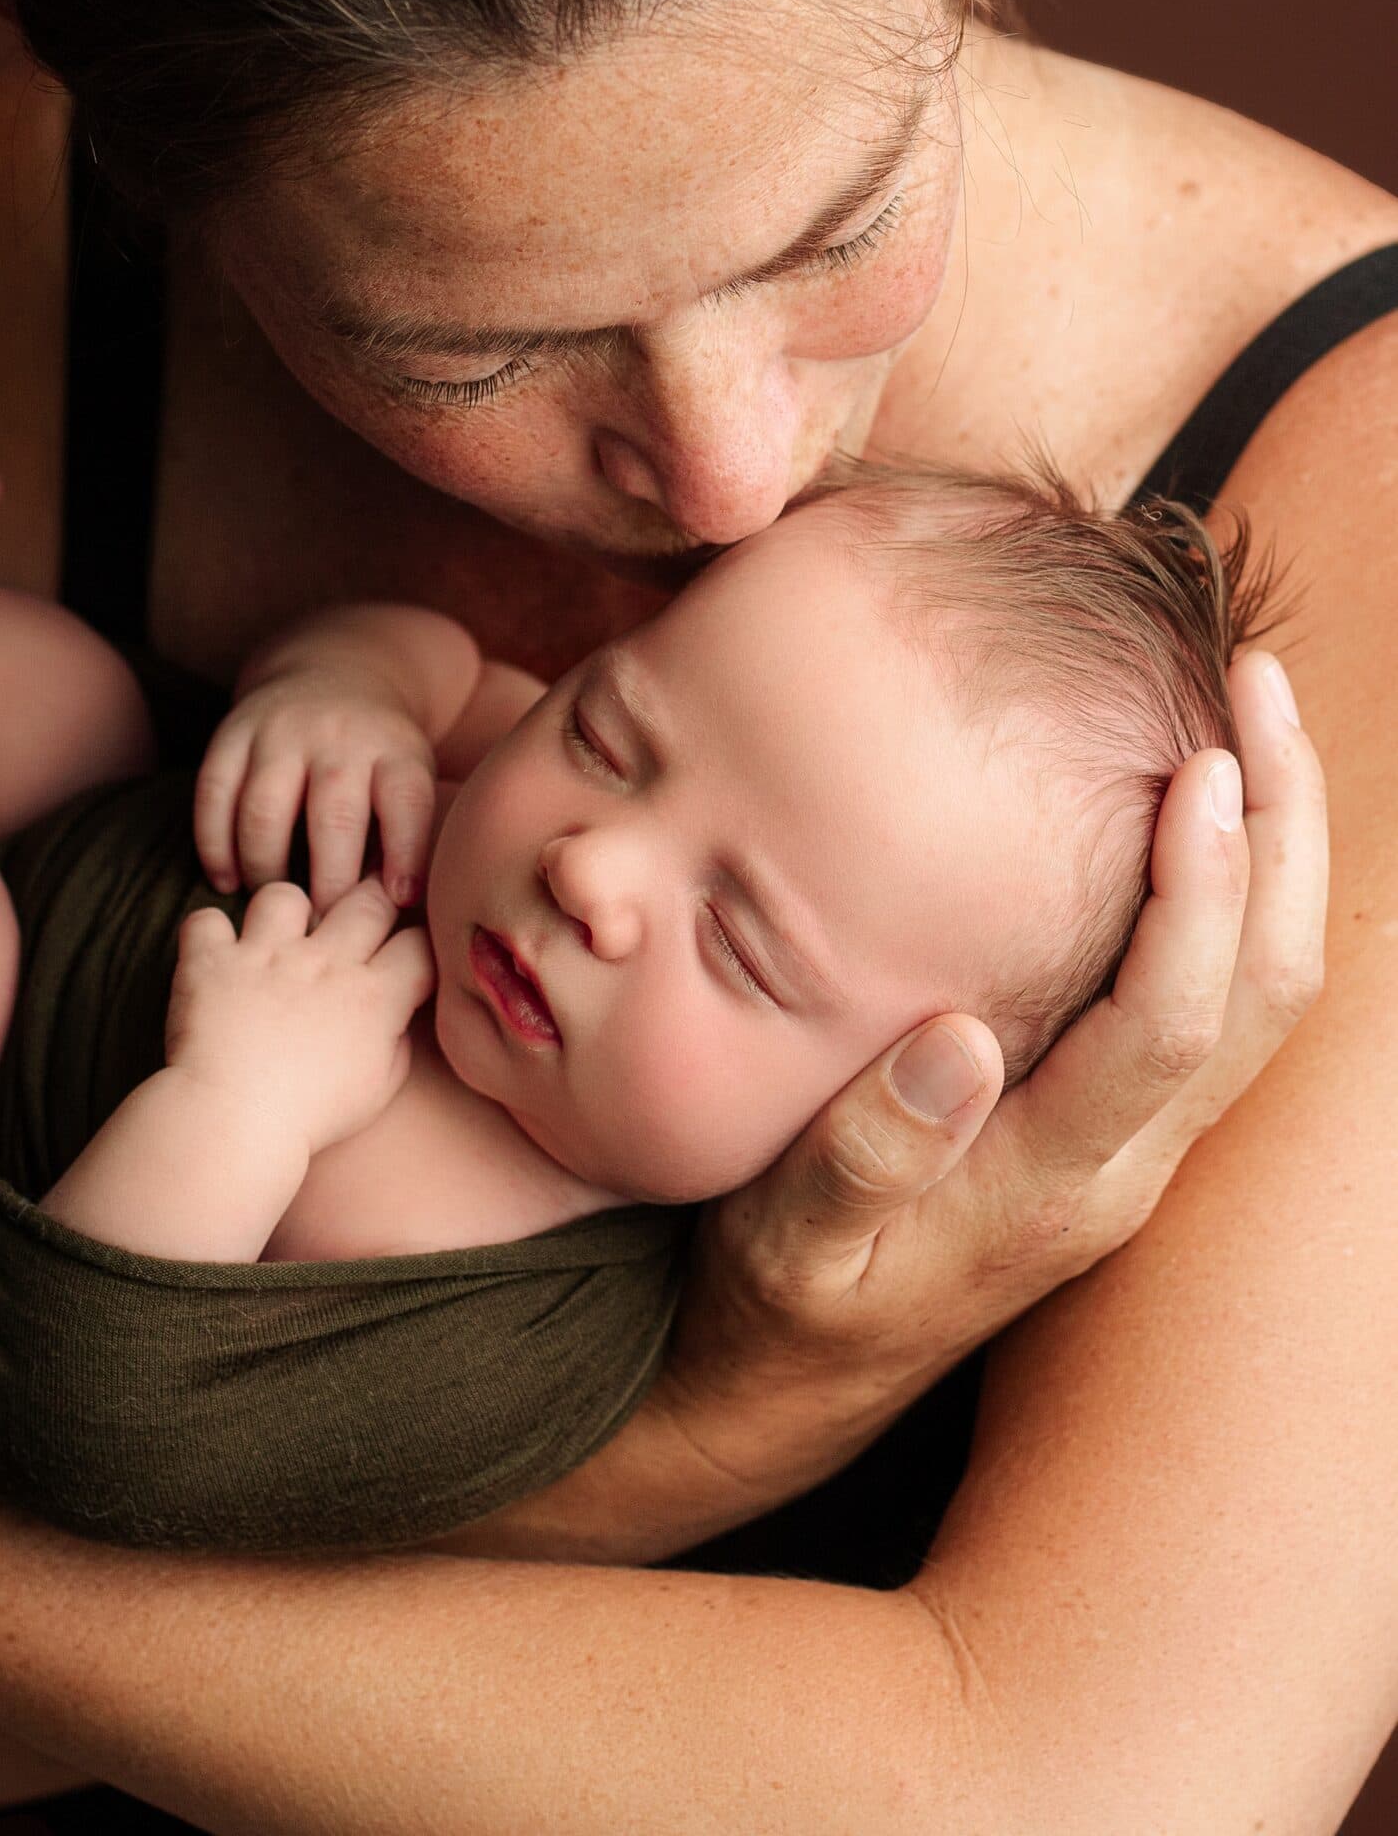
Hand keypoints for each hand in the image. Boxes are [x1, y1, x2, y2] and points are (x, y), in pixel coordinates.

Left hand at [168, 877, 435, 1157]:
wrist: (234, 1125)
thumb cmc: (309, 1119)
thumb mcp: (377, 1091)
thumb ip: (395, 1043)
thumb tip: (395, 1017)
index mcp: (372, 996)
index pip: (418, 943)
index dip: (418, 947)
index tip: (405, 961)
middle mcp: (324, 962)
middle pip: (367, 901)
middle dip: (370, 907)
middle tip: (354, 932)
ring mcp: (266, 956)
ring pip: (286, 895)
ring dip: (283, 915)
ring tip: (275, 942)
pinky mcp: (214, 962)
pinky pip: (207, 921)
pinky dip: (208, 936)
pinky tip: (214, 958)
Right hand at [194, 666, 439, 910]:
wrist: (335, 671)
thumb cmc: (380, 753)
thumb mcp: (412, 774)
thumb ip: (410, 833)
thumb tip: (403, 910)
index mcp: (393, 749)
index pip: (405, 803)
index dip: (405, 855)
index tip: (396, 902)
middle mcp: (338, 736)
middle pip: (333, 818)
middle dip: (327, 886)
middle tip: (323, 930)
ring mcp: (280, 731)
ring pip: (264, 812)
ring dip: (266, 871)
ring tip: (275, 906)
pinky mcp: (232, 732)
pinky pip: (213, 796)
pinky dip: (215, 847)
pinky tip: (227, 882)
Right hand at [660, 651, 1324, 1483]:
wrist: (799, 1382)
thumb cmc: (782, 1297)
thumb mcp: (790, 1237)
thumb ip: (869, 1150)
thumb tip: (961, 1039)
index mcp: (1053, 1182)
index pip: (1172, 1026)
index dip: (1201, 895)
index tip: (1200, 768)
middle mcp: (1125, 1164)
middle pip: (1267, 994)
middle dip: (1284, 832)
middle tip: (1252, 684)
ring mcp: (1134, 1148)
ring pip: (1265, 993)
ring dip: (1280, 848)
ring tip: (1250, 714)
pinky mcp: (1118, 1127)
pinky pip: (1220, 997)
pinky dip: (1238, 887)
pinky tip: (1199, 810)